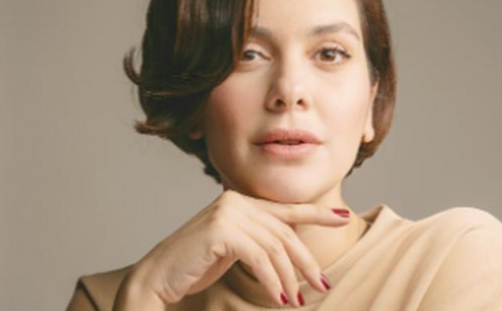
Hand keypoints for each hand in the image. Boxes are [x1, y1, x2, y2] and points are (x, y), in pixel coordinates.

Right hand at [120, 189, 350, 307]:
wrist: (157, 278)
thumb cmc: (195, 267)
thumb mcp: (234, 249)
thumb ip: (258, 240)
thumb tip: (290, 252)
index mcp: (241, 203)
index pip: (286, 209)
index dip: (317, 214)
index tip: (344, 218)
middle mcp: (236, 201)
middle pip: (285, 233)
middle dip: (306, 262)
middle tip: (322, 285)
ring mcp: (228, 212)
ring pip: (275, 248)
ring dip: (289, 279)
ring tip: (295, 301)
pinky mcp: (221, 229)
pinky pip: (259, 258)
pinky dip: (272, 281)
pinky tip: (278, 298)